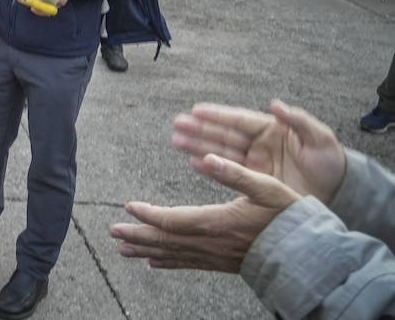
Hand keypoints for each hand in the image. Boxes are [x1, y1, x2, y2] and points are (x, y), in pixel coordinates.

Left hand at [109, 153, 299, 272]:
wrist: (309, 253)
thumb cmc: (289, 215)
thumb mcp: (266, 186)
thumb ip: (235, 172)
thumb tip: (208, 157)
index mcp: (218, 222)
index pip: (173, 220)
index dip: (149, 214)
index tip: (128, 207)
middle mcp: (212, 242)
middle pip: (166, 240)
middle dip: (138, 236)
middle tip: (112, 232)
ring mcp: (216, 256)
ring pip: (174, 254)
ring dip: (146, 250)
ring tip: (122, 248)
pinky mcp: (222, 263)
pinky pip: (189, 264)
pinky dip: (168, 262)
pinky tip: (154, 263)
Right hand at [168, 99, 345, 203]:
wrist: (339, 193)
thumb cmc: (331, 162)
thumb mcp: (320, 139)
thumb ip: (299, 121)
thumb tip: (275, 105)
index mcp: (270, 129)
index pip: (239, 120)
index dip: (217, 115)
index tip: (196, 110)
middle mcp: (257, 144)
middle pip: (223, 134)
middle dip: (199, 129)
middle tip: (177, 124)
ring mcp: (253, 163)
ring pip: (219, 151)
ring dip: (197, 146)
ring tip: (175, 141)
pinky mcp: (253, 182)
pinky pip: (226, 172)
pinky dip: (209, 168)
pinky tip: (193, 163)